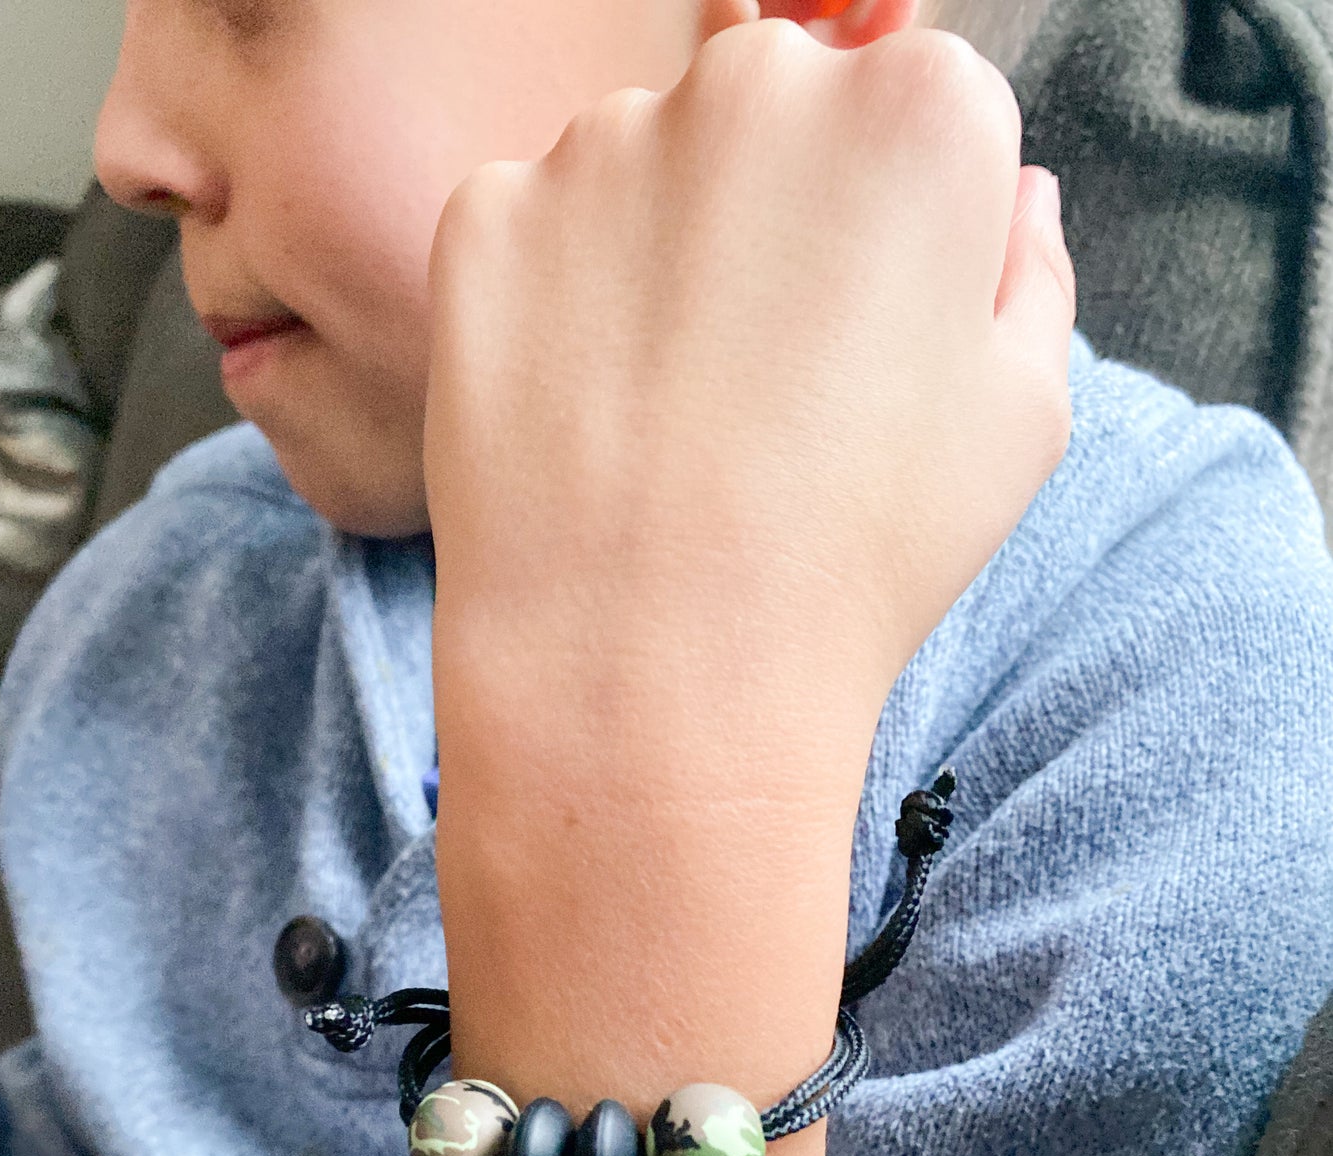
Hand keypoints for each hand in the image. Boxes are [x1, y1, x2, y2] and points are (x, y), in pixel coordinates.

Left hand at [423, 15, 1078, 1155]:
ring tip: (675, 469)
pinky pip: (540, 249)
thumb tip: (975, 233)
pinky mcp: (485, 247)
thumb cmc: (851, 627)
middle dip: (770, 258)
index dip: (873, 241)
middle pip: (768, 111)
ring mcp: (611, 174)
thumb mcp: (1010, 449)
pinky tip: (592, 464)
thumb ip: (1006, 298)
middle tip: (757, 424)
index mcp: (929, 148)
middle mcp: (768, 120)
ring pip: (646, 175)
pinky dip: (560, 338)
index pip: (910, 82)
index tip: (844, 342)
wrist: (659, 733)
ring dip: (661, 298)